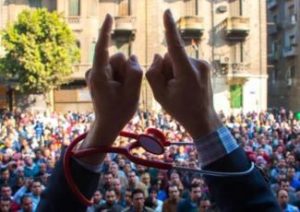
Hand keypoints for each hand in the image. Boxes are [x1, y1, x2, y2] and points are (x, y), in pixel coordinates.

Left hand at [78, 14, 142, 163]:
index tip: (109, 16)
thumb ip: (134, 71)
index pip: (102, 48)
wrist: (108, 124)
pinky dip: (122, 76)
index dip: (106, 31)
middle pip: (118, 57)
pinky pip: (116, 68)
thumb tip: (131, 57)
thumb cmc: (119, 111)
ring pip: (119, 63)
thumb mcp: (132, 93)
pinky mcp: (100, 76)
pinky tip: (119, 90)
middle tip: (126, 89)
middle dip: (127, 69)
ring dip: (125, 74)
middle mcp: (95, 72)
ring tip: (122, 91)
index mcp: (99, 76)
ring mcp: (96, 74)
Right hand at [146, 10, 220, 138]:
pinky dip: (181, 71)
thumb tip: (158, 55)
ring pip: (178, 60)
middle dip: (166, 68)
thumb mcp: (159, 95)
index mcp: (187, 72)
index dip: (169, 28)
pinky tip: (185, 86)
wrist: (202, 119)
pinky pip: (185, 63)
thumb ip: (154, 72)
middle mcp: (198, 64)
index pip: (175, 45)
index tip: (167, 12)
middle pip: (171, 56)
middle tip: (170, 88)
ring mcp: (203, 65)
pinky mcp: (205, 67)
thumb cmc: (180, 109)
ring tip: (179, 89)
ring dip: (173, 71)